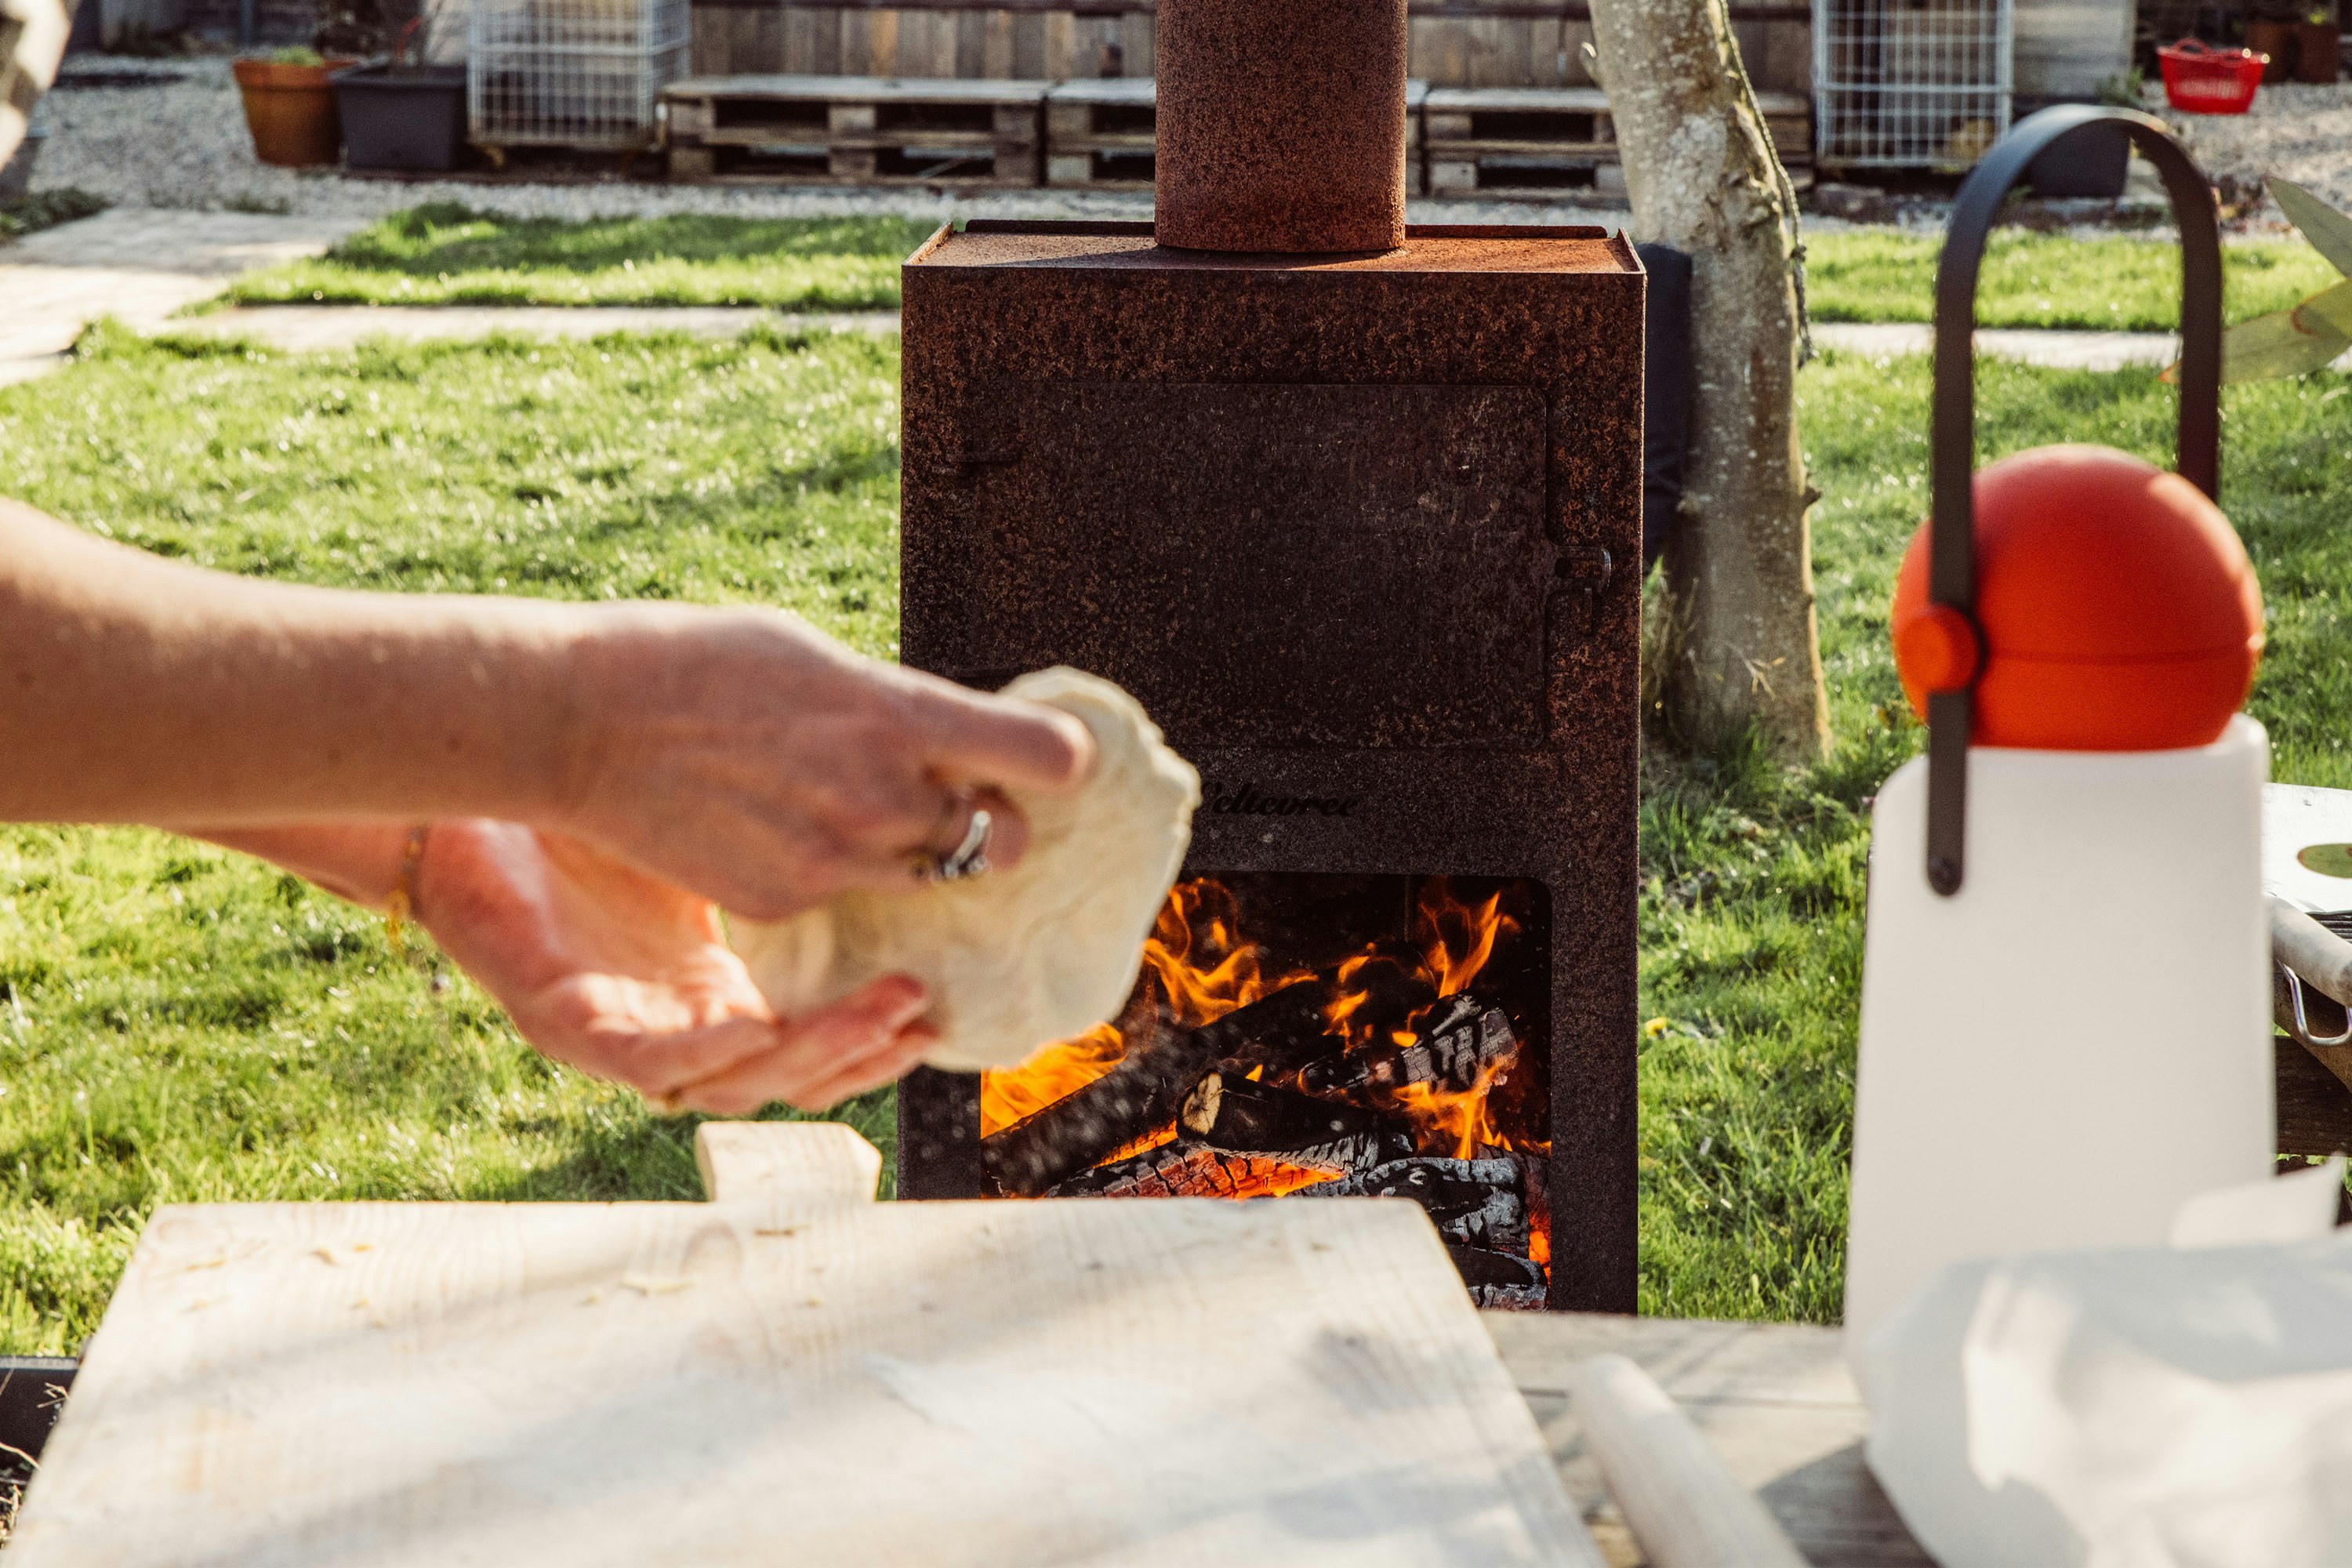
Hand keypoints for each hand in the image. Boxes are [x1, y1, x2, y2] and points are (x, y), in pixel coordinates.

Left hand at [415, 819, 938, 1113]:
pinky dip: (706, 1056)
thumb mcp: (709, 829)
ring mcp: (623, 1032)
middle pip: (786, 1073)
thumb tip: (889, 797)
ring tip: (878, 1014)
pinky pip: (650, 1064)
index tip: (935, 997)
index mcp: (712, 986)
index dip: (872, 1030)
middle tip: (923, 1009)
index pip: (809, 1034)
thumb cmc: (587, 803)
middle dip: (862, 1052)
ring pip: (731, 1083)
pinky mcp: (568, 1024)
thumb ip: (786, 840)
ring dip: (809, 1057)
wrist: (474, 787)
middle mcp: (676, 1023)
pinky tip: (754, 1028)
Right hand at [559, 607, 1094, 919]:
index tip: (1046, 757)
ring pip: (934, 877)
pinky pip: (851, 899)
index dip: (1058, 761)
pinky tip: (790, 832)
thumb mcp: (819, 656)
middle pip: (1009, 839)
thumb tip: (949, 734)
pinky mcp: (787, 903)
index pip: (1050, 758)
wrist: (579, 721)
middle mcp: (885, 796)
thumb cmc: (698, 661)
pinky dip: (842, 876)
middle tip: (960, 795)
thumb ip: (896, 706)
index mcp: (902, 717)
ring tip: (866, 811)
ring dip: (923, 852)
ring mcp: (836, 861)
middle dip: (995, 820)